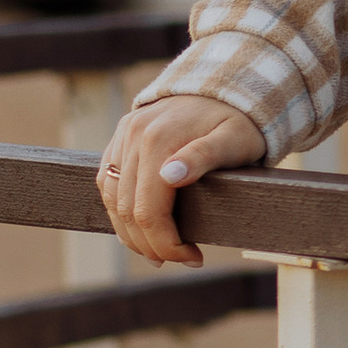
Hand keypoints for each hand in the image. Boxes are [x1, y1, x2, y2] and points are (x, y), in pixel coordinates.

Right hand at [96, 94, 264, 266]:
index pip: (148, 212)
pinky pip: (108, 181)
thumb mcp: (235, 139)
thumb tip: (169, 177)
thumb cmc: (239, 121)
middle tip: (181, 259)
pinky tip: (139, 227)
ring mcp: (123, 135)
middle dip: (151, 245)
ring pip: (112, 199)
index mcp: (158, 140)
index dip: (166, 244)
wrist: (225, 88)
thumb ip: (204, 156)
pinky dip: (119, 210)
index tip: (193, 258)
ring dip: (131, 233)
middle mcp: (133, 136)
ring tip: (159, 251)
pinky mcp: (120, 137)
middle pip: (127, 211)